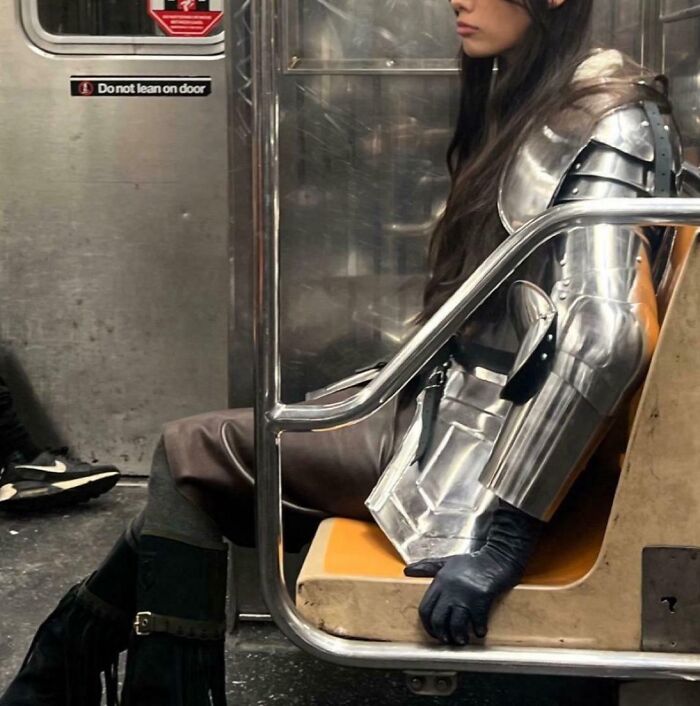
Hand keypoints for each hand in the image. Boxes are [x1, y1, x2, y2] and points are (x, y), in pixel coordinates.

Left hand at [404, 499, 543, 644]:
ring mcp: (466, 595)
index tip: (434, 632)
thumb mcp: (446, 562)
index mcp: (439, 581)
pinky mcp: (482, 599)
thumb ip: (426, 567)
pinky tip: (480, 632)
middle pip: (438, 619)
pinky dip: (478, 630)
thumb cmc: (471, 562)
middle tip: (447, 640)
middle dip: (441, 634)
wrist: (497, 557)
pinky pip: (477, 622)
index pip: (425, 608)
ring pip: (456, 624)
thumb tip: (406, 571)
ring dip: (459, 636)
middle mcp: (450, 589)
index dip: (427, 625)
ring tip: (462, 640)